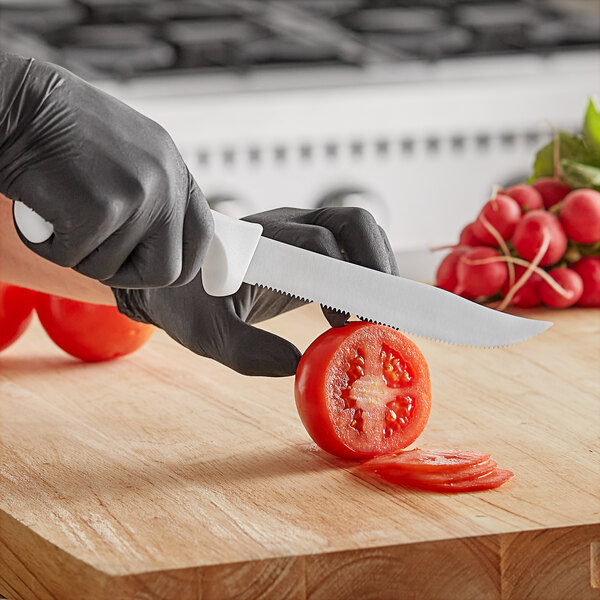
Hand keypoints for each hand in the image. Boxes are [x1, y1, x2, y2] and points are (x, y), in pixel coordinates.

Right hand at [0, 53, 212, 287]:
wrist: (18, 102)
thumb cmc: (62, 130)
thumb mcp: (129, 156)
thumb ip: (153, 197)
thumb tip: (164, 243)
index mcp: (174, 169)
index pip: (203, 236)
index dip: (181, 262)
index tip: (155, 267)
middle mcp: (165, 182)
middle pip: (168, 271)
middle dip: (128, 275)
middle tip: (96, 255)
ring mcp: (137, 195)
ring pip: (110, 268)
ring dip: (78, 252)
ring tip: (60, 210)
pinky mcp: (100, 208)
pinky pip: (74, 257)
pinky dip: (49, 245)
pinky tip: (42, 210)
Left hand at [113, 207, 398, 376]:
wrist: (174, 286)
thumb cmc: (186, 302)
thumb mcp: (207, 331)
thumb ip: (247, 349)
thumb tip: (298, 365)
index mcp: (263, 240)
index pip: (318, 242)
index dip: (341, 279)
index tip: (344, 322)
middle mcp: (288, 227)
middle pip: (352, 222)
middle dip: (377, 263)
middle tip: (383, 312)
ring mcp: (301, 235)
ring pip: (359, 232)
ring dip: (379, 267)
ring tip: (380, 313)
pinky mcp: (308, 252)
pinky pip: (350, 251)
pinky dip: (367, 274)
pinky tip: (363, 310)